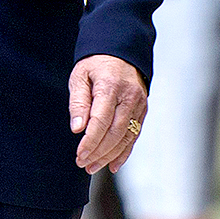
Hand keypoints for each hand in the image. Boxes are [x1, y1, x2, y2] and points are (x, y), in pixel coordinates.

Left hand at [68, 54, 147, 173]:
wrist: (121, 51)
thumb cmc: (96, 64)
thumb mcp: (80, 76)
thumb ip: (78, 102)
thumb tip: (77, 128)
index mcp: (110, 86)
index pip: (101, 121)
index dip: (90, 141)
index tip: (79, 154)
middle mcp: (129, 96)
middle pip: (115, 132)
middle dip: (98, 152)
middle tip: (83, 163)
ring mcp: (139, 104)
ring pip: (126, 137)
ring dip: (109, 156)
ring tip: (93, 167)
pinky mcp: (142, 110)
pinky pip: (134, 135)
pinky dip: (124, 152)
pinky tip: (112, 164)